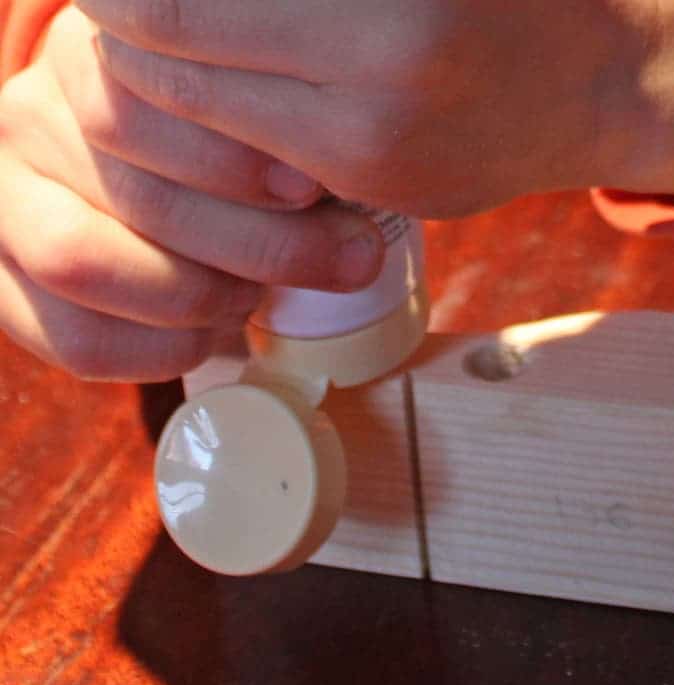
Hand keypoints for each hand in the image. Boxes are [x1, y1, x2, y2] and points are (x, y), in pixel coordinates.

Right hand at [0, 7, 386, 381]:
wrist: (145, 177)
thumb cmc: (222, 144)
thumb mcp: (248, 116)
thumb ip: (281, 139)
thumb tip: (354, 219)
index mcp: (89, 61)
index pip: (143, 109)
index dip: (234, 162)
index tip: (310, 188)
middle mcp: (29, 122)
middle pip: (134, 193)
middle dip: (257, 244)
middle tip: (329, 256)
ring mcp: (6, 205)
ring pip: (85, 263)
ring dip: (202, 296)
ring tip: (258, 293)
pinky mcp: (4, 287)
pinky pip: (79, 339)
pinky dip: (165, 348)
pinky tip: (213, 330)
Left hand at [76, 0, 673, 218]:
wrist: (604, 84)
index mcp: (399, 11)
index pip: (179, 2)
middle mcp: (383, 77)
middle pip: (170, 47)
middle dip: (129, 15)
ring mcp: (376, 149)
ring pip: (197, 109)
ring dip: (160, 65)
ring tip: (177, 28)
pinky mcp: (377, 189)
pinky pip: (252, 148)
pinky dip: (219, 111)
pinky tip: (239, 72)